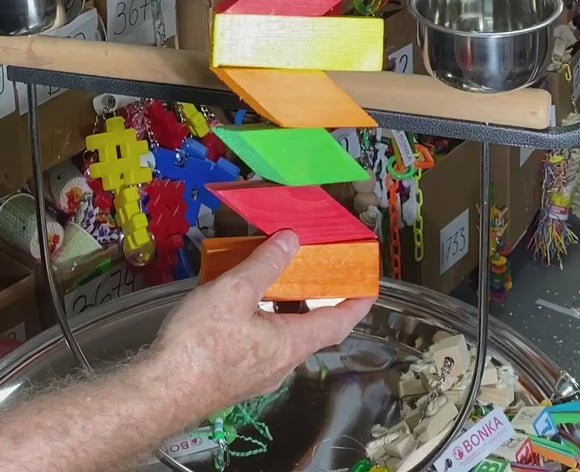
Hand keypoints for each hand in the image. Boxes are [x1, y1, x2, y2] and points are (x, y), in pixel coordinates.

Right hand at [151, 231, 373, 422]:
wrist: (158, 391)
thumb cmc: (200, 344)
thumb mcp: (235, 291)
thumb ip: (265, 264)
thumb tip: (291, 241)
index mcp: (289, 344)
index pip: (337, 324)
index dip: (356, 303)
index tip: (369, 286)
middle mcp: (279, 364)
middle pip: (310, 328)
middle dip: (317, 298)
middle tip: (317, 267)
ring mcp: (256, 373)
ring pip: (282, 335)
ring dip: (285, 305)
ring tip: (275, 274)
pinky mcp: (233, 375)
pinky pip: (259, 342)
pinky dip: (262, 316)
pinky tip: (239, 300)